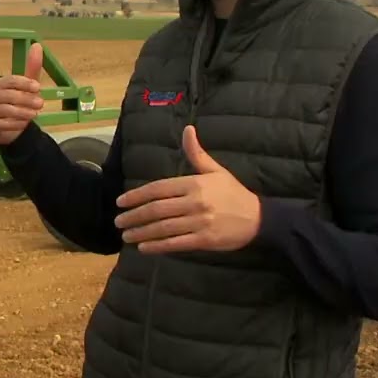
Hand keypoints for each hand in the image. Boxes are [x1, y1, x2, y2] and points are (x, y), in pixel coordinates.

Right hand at [0, 43, 44, 144]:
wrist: (11, 128)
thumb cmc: (19, 103)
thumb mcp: (28, 86)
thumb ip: (32, 68)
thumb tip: (37, 45)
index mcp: (0, 84)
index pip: (10, 80)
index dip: (24, 83)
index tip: (38, 87)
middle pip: (8, 95)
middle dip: (26, 99)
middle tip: (41, 103)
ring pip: (6, 110)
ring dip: (23, 112)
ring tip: (34, 114)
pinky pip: (3, 124)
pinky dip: (15, 124)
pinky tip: (23, 125)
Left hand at [114, 125, 260, 253]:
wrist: (259, 218)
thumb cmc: (233, 193)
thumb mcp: (215, 170)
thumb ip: (196, 153)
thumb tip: (188, 129)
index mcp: (194, 183)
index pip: (158, 189)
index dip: (137, 196)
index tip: (121, 202)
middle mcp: (194, 202)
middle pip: (157, 209)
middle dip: (134, 216)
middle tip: (118, 221)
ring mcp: (199, 222)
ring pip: (163, 228)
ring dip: (141, 232)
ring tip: (126, 235)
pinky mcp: (205, 240)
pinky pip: (176, 243)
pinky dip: (158, 246)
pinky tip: (144, 247)